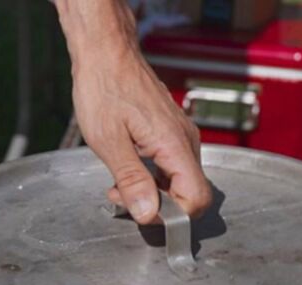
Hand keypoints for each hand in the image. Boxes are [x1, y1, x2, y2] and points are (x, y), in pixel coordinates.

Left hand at [57, 0, 212, 223]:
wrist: (106, 52)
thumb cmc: (104, 86)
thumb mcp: (109, 140)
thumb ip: (131, 180)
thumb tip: (147, 213)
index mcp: (174, 144)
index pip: (197, 198)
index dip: (172, 215)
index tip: (142, 212)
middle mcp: (185, 141)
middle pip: (190, 193)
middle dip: (158, 206)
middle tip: (123, 198)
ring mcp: (181, 136)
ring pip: (180, 182)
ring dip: (152, 193)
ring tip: (119, 185)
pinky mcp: (172, 134)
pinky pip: (172, 168)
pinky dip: (152, 178)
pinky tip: (128, 172)